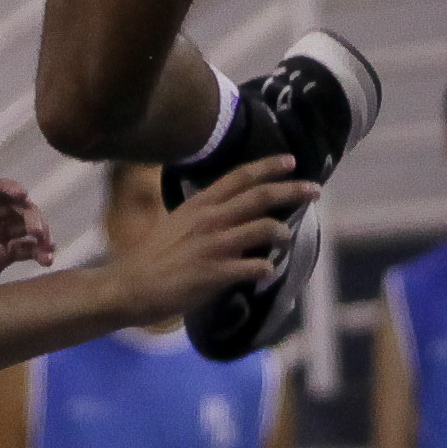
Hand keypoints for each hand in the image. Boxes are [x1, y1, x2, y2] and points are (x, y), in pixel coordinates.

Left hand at [0, 178, 53, 293]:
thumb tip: (3, 250)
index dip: (4, 187)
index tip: (22, 194)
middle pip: (10, 207)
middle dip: (28, 215)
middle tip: (39, 232)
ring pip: (21, 226)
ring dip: (38, 233)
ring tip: (48, 248)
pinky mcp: (0, 258)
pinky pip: (22, 248)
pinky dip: (36, 251)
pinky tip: (47, 260)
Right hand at [117, 159, 312, 327]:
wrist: (132, 285)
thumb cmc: (154, 256)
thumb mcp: (179, 222)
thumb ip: (206, 215)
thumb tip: (231, 213)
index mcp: (201, 203)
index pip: (241, 176)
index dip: (269, 166)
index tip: (291, 161)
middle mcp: (211, 218)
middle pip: (261, 196)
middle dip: (292, 190)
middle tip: (314, 189)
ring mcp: (215, 245)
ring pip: (265, 228)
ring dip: (282, 234)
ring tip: (286, 240)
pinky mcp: (216, 272)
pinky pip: (255, 266)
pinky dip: (266, 270)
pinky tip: (265, 275)